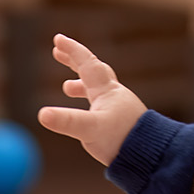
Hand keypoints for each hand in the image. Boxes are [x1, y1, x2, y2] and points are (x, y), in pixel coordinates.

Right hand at [37, 33, 150, 165]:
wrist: (150, 154)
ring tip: (67, 87)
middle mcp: (113, 95)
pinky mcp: (120, 122)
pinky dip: (90, 103)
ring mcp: (118, 108)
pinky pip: (102, 105)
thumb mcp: (90, 129)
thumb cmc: (122, 139)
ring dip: (81, 84)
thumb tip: (42, 114)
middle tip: (58, 52)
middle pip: (92, 71)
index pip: (86, 63)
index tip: (57, 39)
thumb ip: (67, 121)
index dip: (72, 50)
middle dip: (74, 61)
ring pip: (97, 89)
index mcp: (106, 91)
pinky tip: (87, 115)